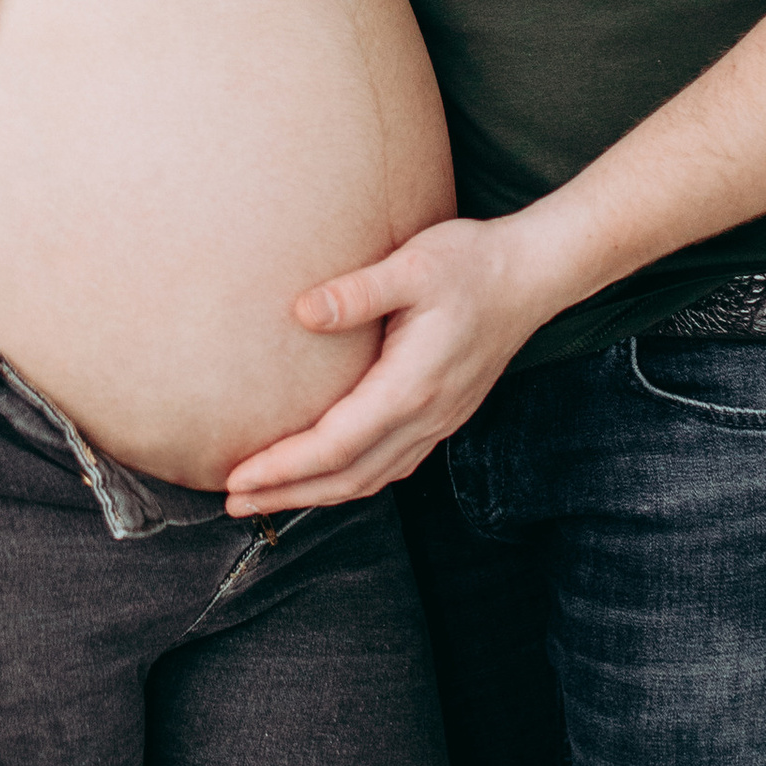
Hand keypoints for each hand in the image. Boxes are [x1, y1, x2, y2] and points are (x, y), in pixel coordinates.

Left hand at [223, 215, 552, 514]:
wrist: (533, 275)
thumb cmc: (471, 263)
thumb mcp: (412, 265)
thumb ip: (357, 292)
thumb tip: (302, 312)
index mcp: (411, 386)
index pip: (336, 445)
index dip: (284, 467)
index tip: (238, 477)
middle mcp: (425, 416)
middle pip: (348, 477)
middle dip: (287, 494)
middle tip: (232, 502)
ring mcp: (438, 421)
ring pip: (370, 478)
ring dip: (316, 494)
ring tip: (266, 497)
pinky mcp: (442, 416)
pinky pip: (390, 465)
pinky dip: (349, 480)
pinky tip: (325, 475)